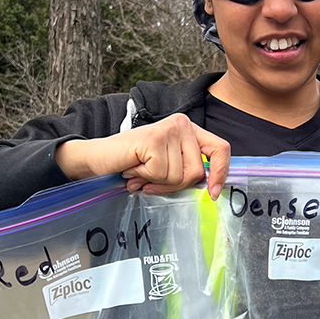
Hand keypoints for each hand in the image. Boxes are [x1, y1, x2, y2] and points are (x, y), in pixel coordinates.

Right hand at [55, 114, 230, 199]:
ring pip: (178, 176)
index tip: (212, 193)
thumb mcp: (168, 165)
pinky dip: (144, 178)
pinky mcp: (154, 139)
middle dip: (174, 185)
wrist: (99, 158)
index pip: (220, 149)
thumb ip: (187, 169)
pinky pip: (160, 174)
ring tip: (140, 171)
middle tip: (152, 180)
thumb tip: (212, 189)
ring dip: (156, 182)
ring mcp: (169, 129)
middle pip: (196, 172)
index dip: (220, 173)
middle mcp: (182, 124)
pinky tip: (133, 167)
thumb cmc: (133, 163)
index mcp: (189, 129)